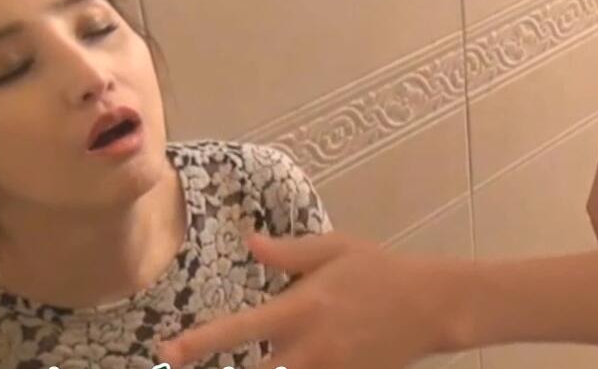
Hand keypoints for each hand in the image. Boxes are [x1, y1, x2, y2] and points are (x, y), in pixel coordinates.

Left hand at [157, 232, 469, 368]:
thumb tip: (247, 240)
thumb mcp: (335, 249)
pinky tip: (291, 365)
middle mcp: (308, 347)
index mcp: (300, 309)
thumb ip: (287, 251)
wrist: (432, 305)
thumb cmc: (379, 270)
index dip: (199, 345)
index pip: (239, 329)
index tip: (165, 355)